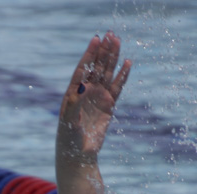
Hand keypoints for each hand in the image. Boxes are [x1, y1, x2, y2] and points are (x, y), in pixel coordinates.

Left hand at [57, 32, 131, 162]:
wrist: (79, 154)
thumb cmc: (69, 138)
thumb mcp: (69, 120)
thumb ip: (74, 103)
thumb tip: (82, 85)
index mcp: (73, 92)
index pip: (83, 68)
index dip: (90, 54)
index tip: (96, 39)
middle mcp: (86, 92)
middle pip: (97, 67)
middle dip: (103, 51)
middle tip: (111, 35)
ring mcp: (98, 98)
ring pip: (107, 74)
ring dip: (113, 58)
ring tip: (118, 41)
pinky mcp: (108, 106)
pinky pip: (117, 87)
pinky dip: (122, 76)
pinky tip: (128, 63)